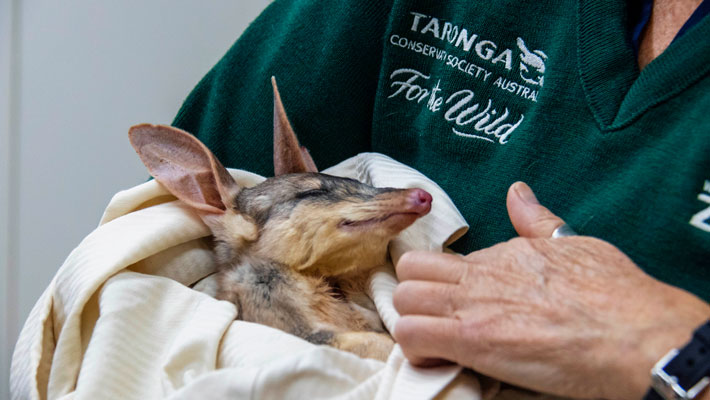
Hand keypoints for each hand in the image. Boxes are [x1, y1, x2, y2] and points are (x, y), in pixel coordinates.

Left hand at [393, 182, 709, 399]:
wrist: (634, 333)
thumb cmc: (616, 294)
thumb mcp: (575, 244)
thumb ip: (538, 221)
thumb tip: (519, 193)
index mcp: (501, 253)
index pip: (438, 258)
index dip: (437, 282)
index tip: (449, 301)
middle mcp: (479, 274)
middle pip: (409, 270)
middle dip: (414, 295)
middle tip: (435, 319)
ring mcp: (472, 305)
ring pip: (402, 300)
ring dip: (412, 322)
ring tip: (438, 343)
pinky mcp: (472, 339)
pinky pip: (413, 335)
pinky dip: (417, 350)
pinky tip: (440, 360)